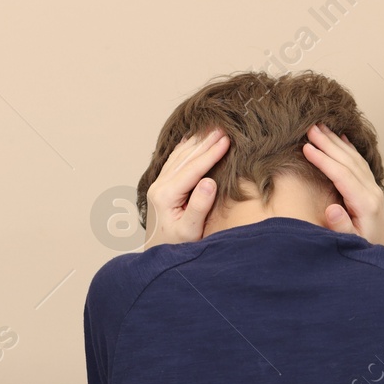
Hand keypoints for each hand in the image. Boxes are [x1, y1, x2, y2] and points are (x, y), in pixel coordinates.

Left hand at [143, 128, 228, 247]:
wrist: (157, 256)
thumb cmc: (176, 247)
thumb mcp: (190, 230)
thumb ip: (199, 207)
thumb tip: (209, 181)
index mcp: (166, 196)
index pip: (193, 169)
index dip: (211, 153)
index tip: (226, 140)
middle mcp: (159, 187)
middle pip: (185, 158)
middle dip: (205, 142)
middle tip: (223, 127)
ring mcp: (157, 185)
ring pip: (178, 157)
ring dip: (196, 142)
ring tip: (212, 129)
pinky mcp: (160, 187)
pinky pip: (173, 162)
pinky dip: (184, 149)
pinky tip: (191, 140)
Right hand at [303, 123, 383, 246]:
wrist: (379, 254)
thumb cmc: (361, 250)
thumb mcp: (350, 244)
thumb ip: (342, 228)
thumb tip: (332, 209)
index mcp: (366, 204)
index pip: (342, 175)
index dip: (324, 160)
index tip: (307, 147)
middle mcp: (372, 192)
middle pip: (348, 161)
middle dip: (328, 143)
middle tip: (310, 127)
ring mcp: (374, 189)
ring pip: (354, 159)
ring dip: (336, 141)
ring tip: (320, 127)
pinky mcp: (372, 189)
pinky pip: (360, 163)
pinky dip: (349, 148)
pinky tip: (341, 137)